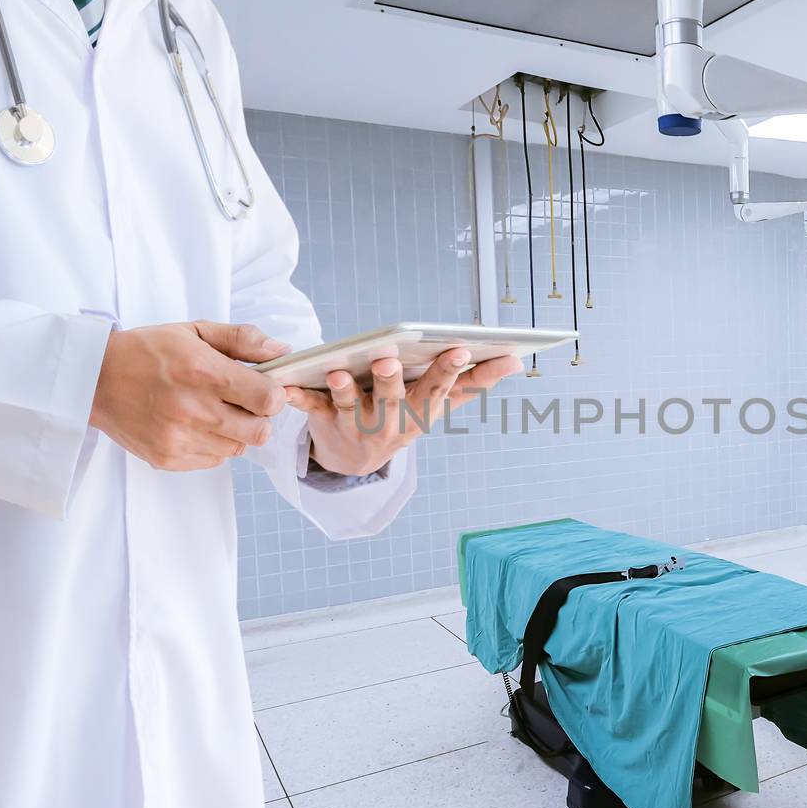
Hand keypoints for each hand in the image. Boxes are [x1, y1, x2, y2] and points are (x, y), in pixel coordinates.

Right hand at [90, 321, 289, 470]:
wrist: (93, 379)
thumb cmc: (146, 351)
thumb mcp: (194, 331)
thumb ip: (242, 339)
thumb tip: (282, 350)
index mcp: (203, 373)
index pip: (268, 399)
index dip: (273, 394)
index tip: (263, 387)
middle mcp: (193, 410)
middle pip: (259, 431)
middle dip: (258, 416)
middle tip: (240, 402)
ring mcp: (179, 438)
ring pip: (238, 448)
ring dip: (235, 432)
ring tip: (212, 411)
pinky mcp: (168, 458)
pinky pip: (214, 460)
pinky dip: (213, 445)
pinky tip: (194, 425)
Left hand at [285, 350, 522, 476]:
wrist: (354, 459)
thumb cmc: (403, 416)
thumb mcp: (438, 403)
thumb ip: (476, 382)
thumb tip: (518, 360)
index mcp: (420, 412)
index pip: (439, 390)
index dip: (450, 372)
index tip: (461, 349)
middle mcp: (391, 422)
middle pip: (393, 401)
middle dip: (391, 382)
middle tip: (389, 360)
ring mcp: (357, 425)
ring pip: (352, 407)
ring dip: (345, 391)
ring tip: (337, 373)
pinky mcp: (325, 422)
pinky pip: (311, 409)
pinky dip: (299, 399)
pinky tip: (288, 385)